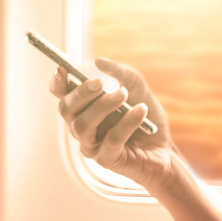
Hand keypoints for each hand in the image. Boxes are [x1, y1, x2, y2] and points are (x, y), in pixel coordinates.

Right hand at [53, 56, 174, 189]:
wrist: (163, 148)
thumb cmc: (144, 117)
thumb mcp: (138, 88)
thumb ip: (121, 73)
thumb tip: (98, 61)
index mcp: (83, 109)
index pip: (61, 96)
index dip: (57, 83)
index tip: (63, 69)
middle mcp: (81, 127)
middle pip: (66, 109)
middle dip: (81, 93)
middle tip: (100, 83)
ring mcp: (91, 146)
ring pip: (83, 125)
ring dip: (102, 107)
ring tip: (123, 95)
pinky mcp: (107, 159)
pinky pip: (111, 140)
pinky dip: (127, 123)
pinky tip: (141, 111)